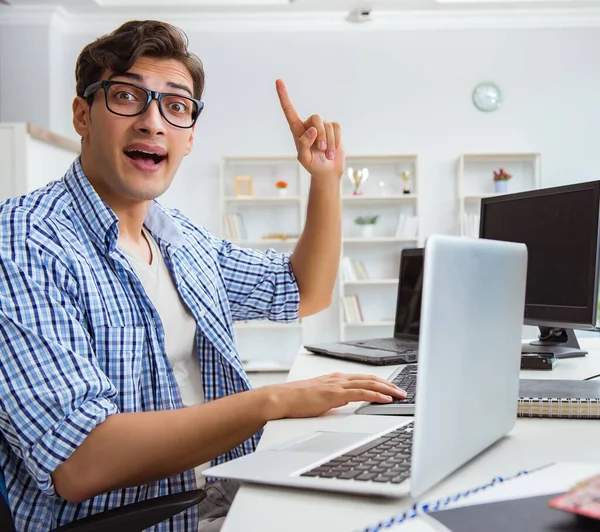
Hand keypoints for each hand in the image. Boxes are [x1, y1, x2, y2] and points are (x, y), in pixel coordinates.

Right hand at [260, 372, 406, 419]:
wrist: (282, 398)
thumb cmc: (297, 399)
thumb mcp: (320, 398)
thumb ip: (334, 398)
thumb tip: (346, 403)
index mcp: (336, 378)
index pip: (364, 378)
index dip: (381, 383)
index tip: (393, 389)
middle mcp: (339, 378)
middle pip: (371, 378)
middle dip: (389, 385)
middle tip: (403, 391)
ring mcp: (337, 385)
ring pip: (369, 383)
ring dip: (387, 389)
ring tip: (399, 395)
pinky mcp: (334, 394)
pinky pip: (360, 393)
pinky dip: (375, 395)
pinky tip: (385, 399)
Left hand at [276, 79, 344, 179]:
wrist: (327, 171)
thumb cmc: (312, 165)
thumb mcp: (304, 158)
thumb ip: (304, 144)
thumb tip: (312, 130)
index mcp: (297, 130)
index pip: (289, 110)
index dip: (283, 96)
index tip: (278, 81)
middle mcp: (309, 125)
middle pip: (316, 118)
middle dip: (321, 135)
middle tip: (321, 150)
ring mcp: (322, 126)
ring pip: (327, 125)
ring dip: (329, 142)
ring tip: (326, 154)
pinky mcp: (333, 128)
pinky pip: (336, 128)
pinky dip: (336, 140)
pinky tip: (333, 151)